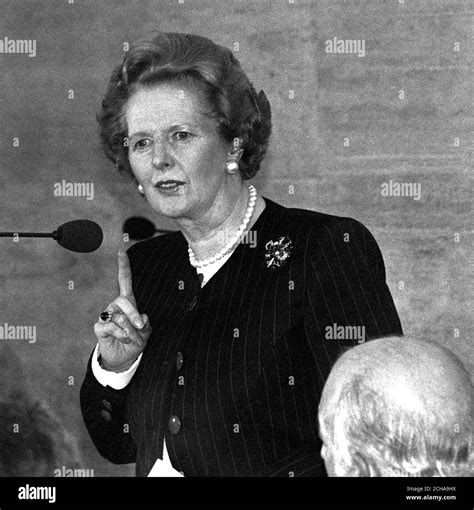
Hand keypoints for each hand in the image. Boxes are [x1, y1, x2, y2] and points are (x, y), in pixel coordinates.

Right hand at [94, 250, 151, 371]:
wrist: (123, 358)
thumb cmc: (135, 341)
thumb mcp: (146, 332)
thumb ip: (145, 323)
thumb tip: (141, 318)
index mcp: (128, 303)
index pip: (125, 281)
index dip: (123, 267)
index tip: (121, 251)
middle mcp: (115, 306)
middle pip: (124, 301)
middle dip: (134, 315)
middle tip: (140, 328)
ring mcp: (106, 316)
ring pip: (120, 318)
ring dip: (131, 332)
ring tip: (131, 339)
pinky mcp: (99, 327)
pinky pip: (112, 327)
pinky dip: (122, 335)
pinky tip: (123, 339)